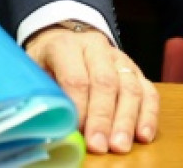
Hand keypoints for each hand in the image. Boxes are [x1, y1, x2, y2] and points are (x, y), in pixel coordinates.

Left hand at [24, 23, 158, 154]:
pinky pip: (149, 92)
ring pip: (130, 87)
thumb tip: (52, 123)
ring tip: (120, 146)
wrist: (64, 37)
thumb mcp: (34, 69)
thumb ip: (44, 91)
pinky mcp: (136, 71)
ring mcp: (119, 59)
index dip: (79, 107)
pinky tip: (143, 135)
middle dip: (103, 118)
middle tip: (99, 145)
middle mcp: (96, 48)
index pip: (76, 78)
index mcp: (66, 45)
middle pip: (105, 83)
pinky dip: (148, 115)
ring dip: (126, 120)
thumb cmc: (47, 61)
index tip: (78, 132)